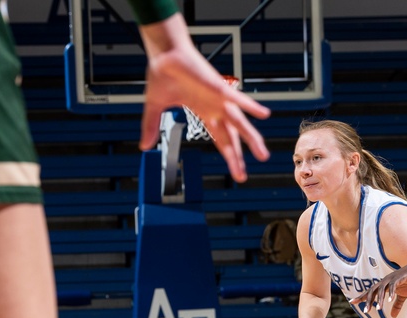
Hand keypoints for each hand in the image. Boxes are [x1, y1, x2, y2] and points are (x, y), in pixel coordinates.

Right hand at [138, 15, 270, 181]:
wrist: (164, 52)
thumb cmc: (163, 74)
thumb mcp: (155, 107)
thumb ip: (151, 126)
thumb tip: (143, 146)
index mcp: (204, 113)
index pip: (221, 141)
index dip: (230, 158)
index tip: (237, 173)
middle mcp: (215, 108)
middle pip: (231, 138)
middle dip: (239, 157)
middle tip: (243, 177)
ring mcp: (219, 99)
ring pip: (239, 123)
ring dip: (251, 138)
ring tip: (262, 154)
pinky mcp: (218, 87)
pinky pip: (237, 98)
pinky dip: (250, 106)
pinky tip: (264, 113)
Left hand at [354, 263, 406, 317]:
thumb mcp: (403, 296)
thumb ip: (397, 305)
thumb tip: (393, 317)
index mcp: (384, 285)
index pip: (370, 292)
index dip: (361, 297)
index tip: (351, 302)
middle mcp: (385, 281)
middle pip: (373, 291)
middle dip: (368, 301)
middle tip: (365, 311)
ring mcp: (391, 279)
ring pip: (381, 289)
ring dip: (379, 299)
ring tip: (379, 309)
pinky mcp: (399, 278)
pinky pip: (393, 286)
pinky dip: (391, 293)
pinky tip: (390, 301)